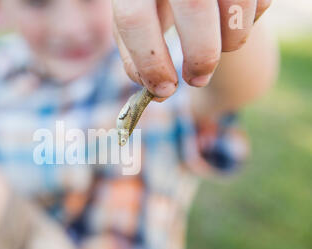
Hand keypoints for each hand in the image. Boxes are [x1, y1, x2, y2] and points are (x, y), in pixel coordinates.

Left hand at [112, 0, 270, 97]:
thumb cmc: (152, 1)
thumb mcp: (134, 19)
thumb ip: (136, 55)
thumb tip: (158, 93)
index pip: (135, 21)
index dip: (151, 63)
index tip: (164, 90)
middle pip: (194, 5)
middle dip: (201, 54)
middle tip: (197, 79)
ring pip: (235, 4)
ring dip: (232, 39)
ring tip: (217, 47)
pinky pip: (261, 0)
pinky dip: (250, 22)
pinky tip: (230, 23)